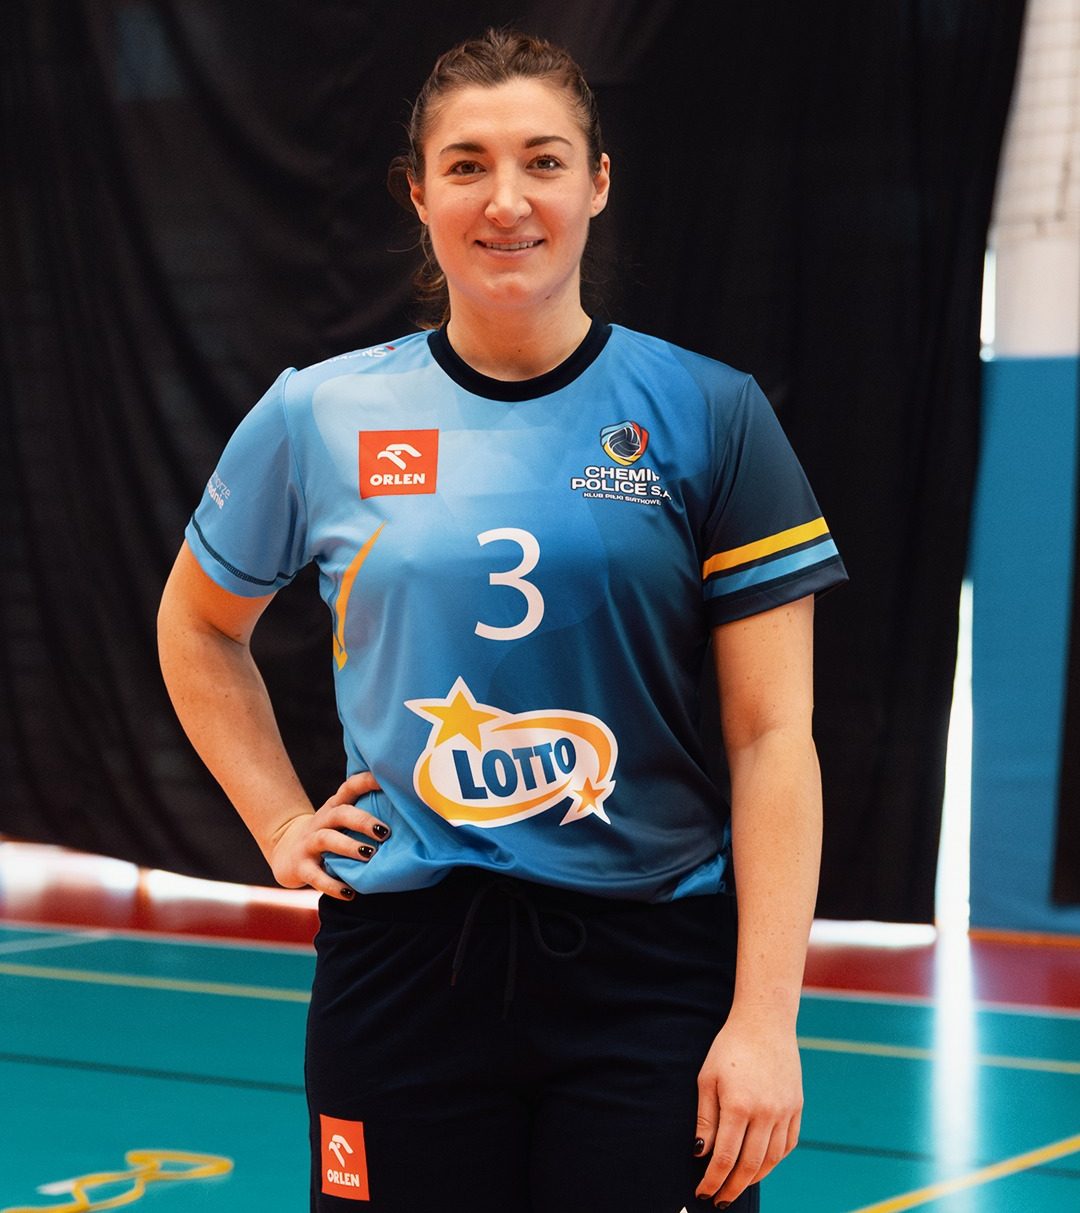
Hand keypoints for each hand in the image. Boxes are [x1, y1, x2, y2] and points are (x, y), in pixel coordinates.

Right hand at [266, 772, 388, 899]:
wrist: (286, 852)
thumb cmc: (327, 834)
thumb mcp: (341, 820)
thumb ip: (365, 813)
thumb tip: (409, 814)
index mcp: (335, 806)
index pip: (350, 787)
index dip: (368, 781)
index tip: (388, 782)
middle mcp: (322, 821)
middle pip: (341, 813)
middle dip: (363, 821)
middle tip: (384, 833)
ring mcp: (309, 843)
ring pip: (327, 839)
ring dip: (349, 846)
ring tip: (369, 856)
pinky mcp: (301, 867)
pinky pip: (316, 876)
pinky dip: (333, 885)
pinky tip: (349, 893)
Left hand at [693, 1009, 803, 1205]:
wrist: (765, 1024)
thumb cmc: (729, 1048)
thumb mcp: (708, 1078)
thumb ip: (705, 1118)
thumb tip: (701, 1154)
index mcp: (738, 1105)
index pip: (724, 1158)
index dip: (712, 1180)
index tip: (703, 1192)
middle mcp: (765, 1113)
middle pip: (749, 1166)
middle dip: (732, 1187)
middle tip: (720, 1199)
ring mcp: (785, 1111)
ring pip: (771, 1160)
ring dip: (754, 1178)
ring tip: (738, 1185)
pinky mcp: (797, 1107)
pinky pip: (788, 1145)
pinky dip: (775, 1161)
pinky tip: (762, 1165)